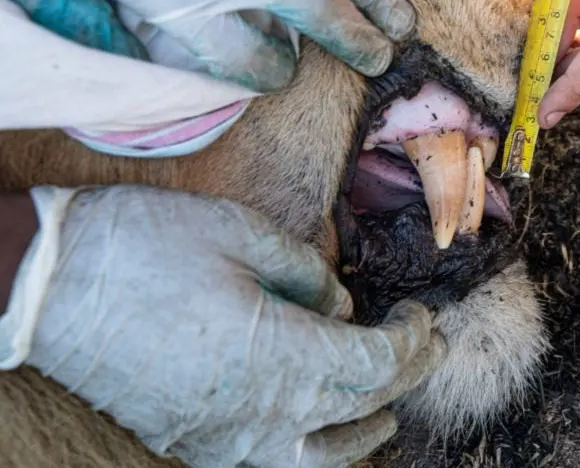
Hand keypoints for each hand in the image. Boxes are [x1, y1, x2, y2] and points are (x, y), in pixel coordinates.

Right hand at [1, 185, 445, 467]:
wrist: (48, 288)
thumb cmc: (145, 248)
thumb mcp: (241, 235)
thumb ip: (308, 273)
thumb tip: (341, 302)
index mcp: (281, 356)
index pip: (377, 363)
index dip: (412, 338)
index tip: (422, 312)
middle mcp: (262, 413)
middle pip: (361, 407)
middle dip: (407, 375)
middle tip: (430, 348)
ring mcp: (226, 439)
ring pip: (321, 459)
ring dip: (365, 432)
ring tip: (388, 412)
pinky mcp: (197, 444)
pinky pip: (273, 464)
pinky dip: (312, 453)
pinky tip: (318, 432)